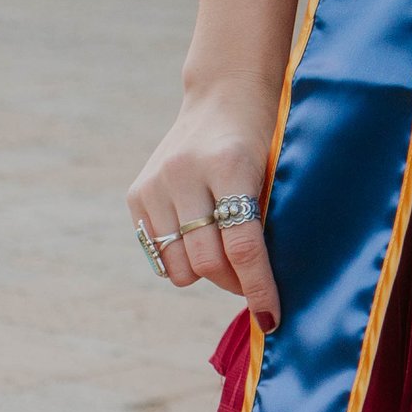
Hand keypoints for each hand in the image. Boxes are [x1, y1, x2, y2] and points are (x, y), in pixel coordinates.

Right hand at [127, 83, 280, 323]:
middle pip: (207, 262)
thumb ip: (265, 222)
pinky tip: (200, 232)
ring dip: (205, 273)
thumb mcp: (275, 170)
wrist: (225, 93)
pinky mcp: (136, 193)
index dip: (259, 288)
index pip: (242, 246)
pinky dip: (181, 255)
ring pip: (178, 267)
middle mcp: (184, 173)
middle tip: (252, 282)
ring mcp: (155, 182)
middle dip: (234, 284)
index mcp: (229, 163)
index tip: (272, 318)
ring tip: (225, 250)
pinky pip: (158, 253)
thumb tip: (266, 295)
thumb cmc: (265, 137)